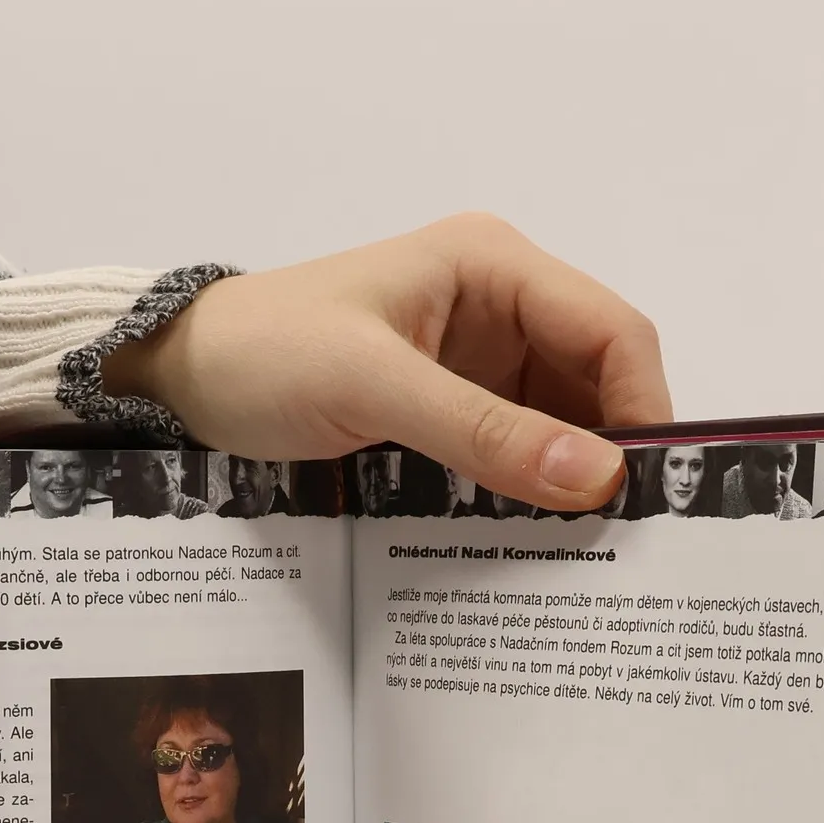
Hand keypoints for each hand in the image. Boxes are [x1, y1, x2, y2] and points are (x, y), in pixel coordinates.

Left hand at [107, 213, 670, 509]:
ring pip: (561, 430)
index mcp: (493, 267)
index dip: (642, 410)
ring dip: (569, 487)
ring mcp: (476, 366)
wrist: (180, 378)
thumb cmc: (263, 355)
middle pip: (597, 385)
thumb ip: (483, 431)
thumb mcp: (371, 387)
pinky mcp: (449, 415)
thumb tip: (595, 476)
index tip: (643, 496)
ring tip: (579, 555)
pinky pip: (512, 458)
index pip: (612, 332)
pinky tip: (527, 544)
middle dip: (611, 458)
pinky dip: (525, 498)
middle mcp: (499, 310)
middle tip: (620, 544)